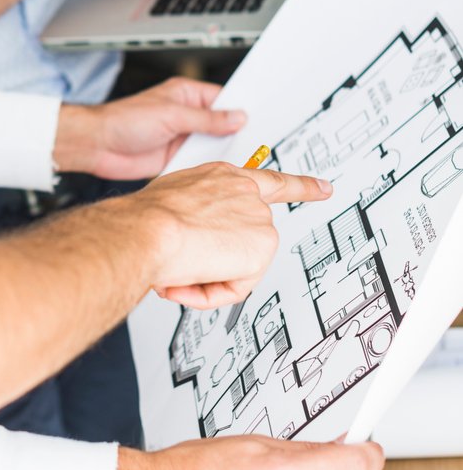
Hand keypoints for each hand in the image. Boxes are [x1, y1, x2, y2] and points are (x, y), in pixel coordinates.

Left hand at [55, 78, 246, 179]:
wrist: (96, 146)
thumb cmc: (123, 119)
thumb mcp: (171, 115)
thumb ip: (206, 119)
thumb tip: (236, 117)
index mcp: (187, 95)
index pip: (224, 100)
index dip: (243, 109)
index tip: (264, 119)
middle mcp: (187, 116)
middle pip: (222, 126)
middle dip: (238, 135)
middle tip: (262, 145)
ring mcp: (182, 138)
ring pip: (213, 146)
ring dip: (225, 154)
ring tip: (248, 161)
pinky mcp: (176, 159)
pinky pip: (200, 163)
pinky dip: (211, 169)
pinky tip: (225, 176)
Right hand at [120, 162, 332, 308]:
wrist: (147, 230)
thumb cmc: (146, 218)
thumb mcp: (172, 202)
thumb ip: (195, 217)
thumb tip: (195, 246)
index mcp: (223, 177)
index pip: (271, 181)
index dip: (302, 186)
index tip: (324, 188)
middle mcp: (246, 193)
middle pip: (247, 241)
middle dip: (217, 262)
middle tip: (182, 265)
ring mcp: (258, 219)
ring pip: (238, 267)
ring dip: (205, 277)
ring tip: (178, 267)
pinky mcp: (262, 246)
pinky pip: (237, 286)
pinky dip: (211, 292)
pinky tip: (191, 278)